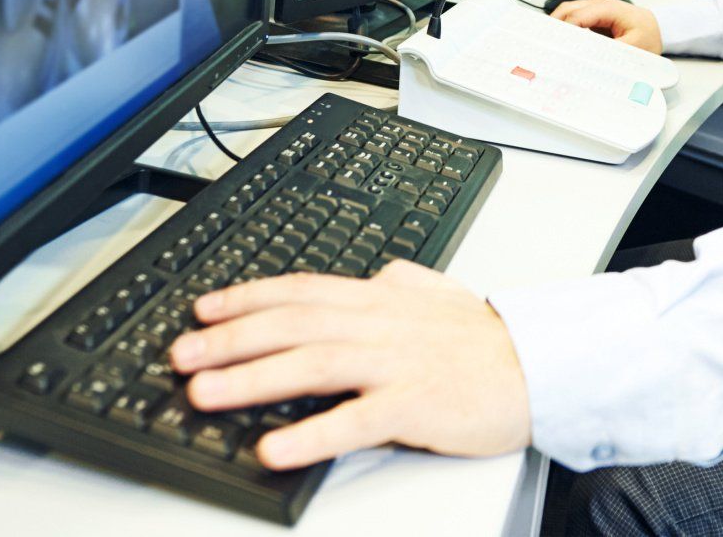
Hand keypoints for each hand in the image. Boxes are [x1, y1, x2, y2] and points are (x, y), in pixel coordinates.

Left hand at [168, 261, 531, 469]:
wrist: (541, 366)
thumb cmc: (486, 339)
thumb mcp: (437, 294)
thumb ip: (402, 282)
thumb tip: (377, 272)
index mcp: (380, 298)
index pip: (300, 289)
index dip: (245, 297)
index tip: (202, 308)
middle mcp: (380, 323)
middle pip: (292, 324)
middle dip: (229, 338)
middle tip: (182, 355)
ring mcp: (396, 362)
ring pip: (312, 363)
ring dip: (251, 379)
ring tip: (205, 394)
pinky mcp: (415, 405)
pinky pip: (354, 419)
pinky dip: (311, 433)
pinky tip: (274, 449)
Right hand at [550, 0, 662, 52]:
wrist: (658, 28)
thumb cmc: (649, 34)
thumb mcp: (635, 47)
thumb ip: (613, 51)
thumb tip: (592, 58)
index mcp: (609, 8)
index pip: (578, 16)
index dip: (564, 31)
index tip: (555, 48)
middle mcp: (598, 4)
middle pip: (567, 11)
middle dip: (554, 27)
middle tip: (545, 47)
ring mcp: (594, 8)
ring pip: (566, 13)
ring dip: (557, 28)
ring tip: (548, 47)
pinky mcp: (592, 16)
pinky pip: (573, 20)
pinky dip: (564, 30)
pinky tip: (560, 44)